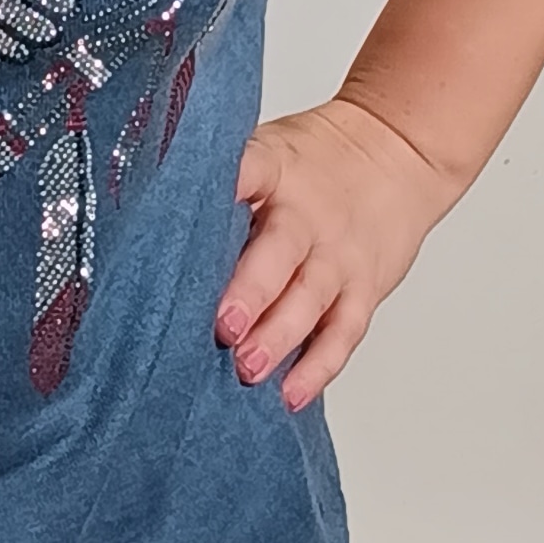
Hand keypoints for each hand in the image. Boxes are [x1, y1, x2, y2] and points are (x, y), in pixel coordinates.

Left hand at [214, 95, 456, 411]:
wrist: (395, 152)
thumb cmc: (311, 161)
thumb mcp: (267, 151)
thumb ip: (222, 181)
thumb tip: (147, 209)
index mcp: (274, 165)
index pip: (247, 169)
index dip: (221, 188)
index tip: (185, 212)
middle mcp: (307, 212)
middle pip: (280, 250)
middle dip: (250, 292)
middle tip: (221, 326)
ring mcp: (338, 253)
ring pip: (310, 297)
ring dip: (279, 336)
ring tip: (247, 367)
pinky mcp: (365, 287)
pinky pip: (343, 330)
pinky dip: (318, 366)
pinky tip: (291, 392)